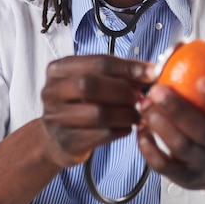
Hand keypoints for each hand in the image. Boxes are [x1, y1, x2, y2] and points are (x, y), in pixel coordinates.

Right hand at [40, 55, 154, 167]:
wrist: (57, 140)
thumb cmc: (79, 105)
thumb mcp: (91, 82)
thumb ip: (117, 74)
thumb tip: (151, 71)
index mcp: (59, 69)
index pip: (98, 62)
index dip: (128, 67)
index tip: (152, 72)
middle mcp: (52, 91)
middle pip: (91, 85)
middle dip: (122, 90)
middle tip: (140, 97)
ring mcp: (55, 117)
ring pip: (97, 113)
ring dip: (124, 113)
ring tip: (137, 114)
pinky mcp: (66, 141)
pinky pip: (100, 135)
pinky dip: (119, 130)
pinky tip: (127, 128)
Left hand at [137, 76, 204, 191]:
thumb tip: (186, 43)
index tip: (202, 80)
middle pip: (202, 130)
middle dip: (178, 110)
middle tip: (157, 90)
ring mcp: (202, 162)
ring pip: (181, 147)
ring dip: (160, 126)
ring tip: (144, 106)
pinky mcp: (184, 176)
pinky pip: (165, 166)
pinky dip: (149, 150)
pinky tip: (140, 131)